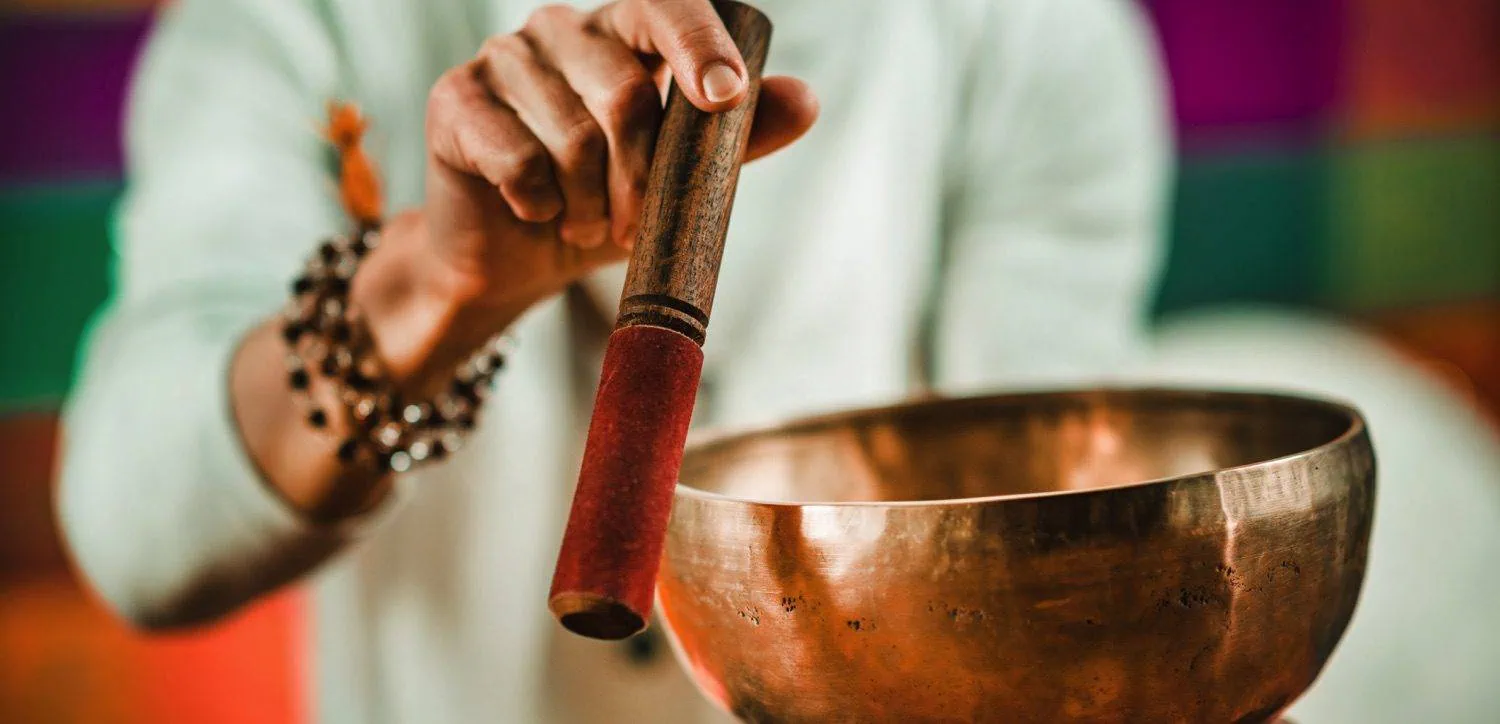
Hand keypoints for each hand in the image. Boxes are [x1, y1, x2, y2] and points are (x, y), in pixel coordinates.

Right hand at [416, 0, 817, 318]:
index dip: (699, 44)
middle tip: (631, 222)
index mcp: (622, 31)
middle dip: (641, 180)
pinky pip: (517, 161)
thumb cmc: (602, 203)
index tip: (725, 97)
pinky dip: (538, 204)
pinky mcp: (454, 100)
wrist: (512, 257)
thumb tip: (806, 100)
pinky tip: (535, 211)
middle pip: (626, 96)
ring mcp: (503, 57)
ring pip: (572, 138)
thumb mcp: (678, 180)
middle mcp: (561, 28)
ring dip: (590, 203)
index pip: (666, 6)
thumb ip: (735, 139)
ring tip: (585, 222)